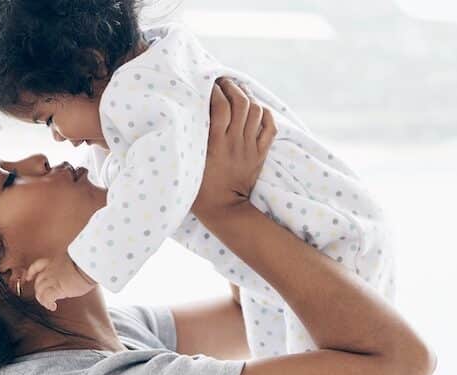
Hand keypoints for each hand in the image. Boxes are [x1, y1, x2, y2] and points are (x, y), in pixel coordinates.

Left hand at [24, 254, 96, 310]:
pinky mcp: (57, 288)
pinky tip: (53, 307)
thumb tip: (73, 272)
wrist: (89, 264)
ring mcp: (52, 279)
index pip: (37, 266)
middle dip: (40, 290)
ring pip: (40, 291)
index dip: (31, 272)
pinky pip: (46, 298)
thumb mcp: (75, 260)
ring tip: (49, 304)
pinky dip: (48, 304)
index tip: (28, 277)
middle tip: (45, 297)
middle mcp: (51, 270)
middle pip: (38, 282)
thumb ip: (69, 266)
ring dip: (42, 299)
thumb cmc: (88, 261)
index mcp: (55, 261)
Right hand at [192, 77, 275, 220]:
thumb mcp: (189, 162)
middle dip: (232, 87)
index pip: (220, 106)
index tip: (207, 84)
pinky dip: (265, 114)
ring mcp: (250, 148)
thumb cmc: (199, 189)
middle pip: (241, 103)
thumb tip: (187, 116)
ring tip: (238, 90)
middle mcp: (235, 142)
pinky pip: (269, 128)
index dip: (214, 90)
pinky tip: (257, 108)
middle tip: (223, 82)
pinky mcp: (260, 154)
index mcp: (215, 144)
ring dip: (247, 96)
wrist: (224, 210)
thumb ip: (191, 140)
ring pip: (255, 111)